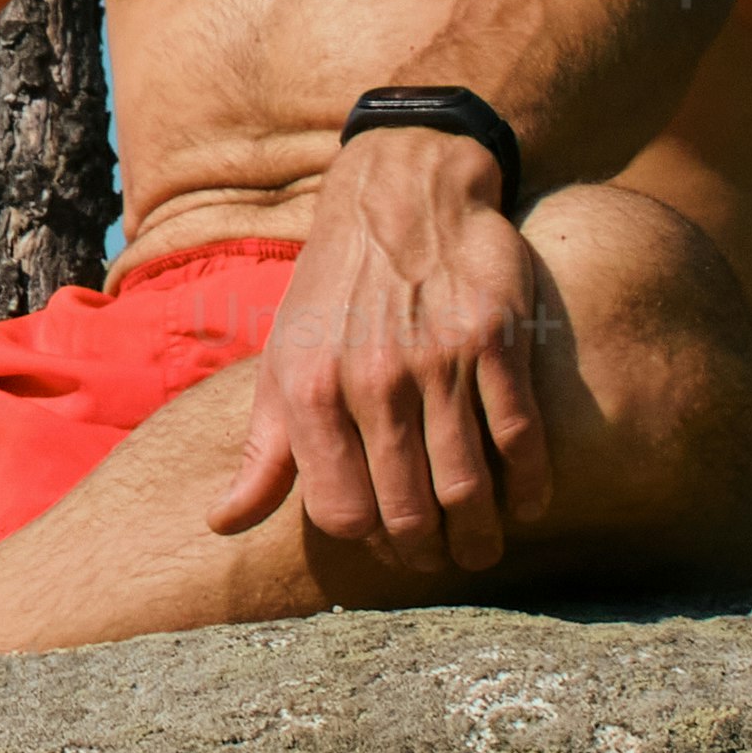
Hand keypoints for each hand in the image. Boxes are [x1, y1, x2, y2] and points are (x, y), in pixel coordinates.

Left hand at [212, 131, 562, 572]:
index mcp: (311, 390)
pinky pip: (521, 437)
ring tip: (481, 547)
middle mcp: (372, 381)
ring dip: (479, 535)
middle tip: (442, 559)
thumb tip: (222, 524)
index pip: (342, 514)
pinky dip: (529, 485)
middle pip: (408, 511)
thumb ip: (262, 451)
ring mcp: (438, 362)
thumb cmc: (332, 290)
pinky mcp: (495, 341)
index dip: (370, 543)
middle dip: (427, 552)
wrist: (399, 192)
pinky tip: (526, 502)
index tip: (389, 546)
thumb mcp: (282, 361)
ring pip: (467, 487)